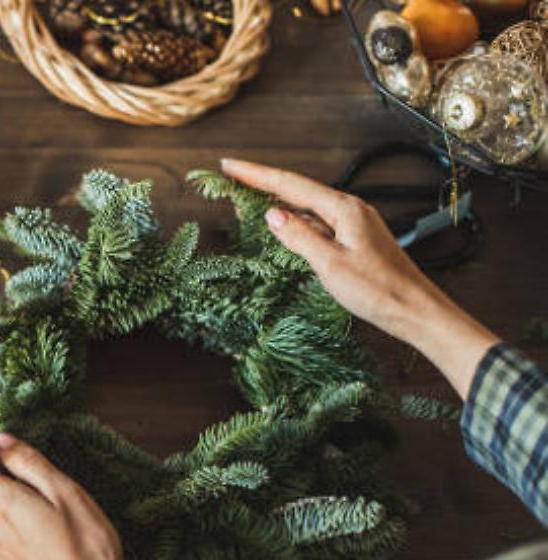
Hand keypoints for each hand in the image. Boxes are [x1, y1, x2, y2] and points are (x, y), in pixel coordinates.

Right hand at [220, 158, 498, 397]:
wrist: (415, 309)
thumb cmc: (377, 290)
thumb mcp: (330, 264)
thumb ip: (299, 236)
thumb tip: (271, 213)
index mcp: (343, 209)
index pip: (290, 185)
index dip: (256, 174)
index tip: (229, 165)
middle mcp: (350, 209)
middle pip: (298, 189)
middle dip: (263, 182)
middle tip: (231, 177)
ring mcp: (354, 223)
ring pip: (308, 205)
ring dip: (278, 199)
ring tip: (248, 197)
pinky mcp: (355, 239)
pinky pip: (318, 221)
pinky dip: (296, 219)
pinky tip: (284, 224)